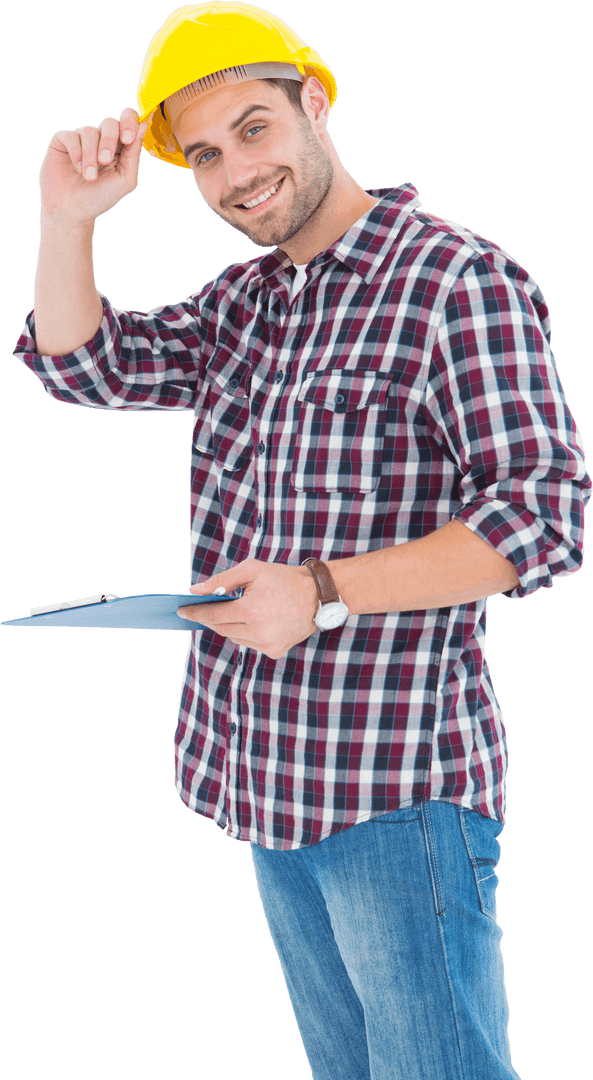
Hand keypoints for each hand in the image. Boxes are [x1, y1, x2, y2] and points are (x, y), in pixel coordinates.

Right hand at [38, 107, 152, 223]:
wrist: (72, 211)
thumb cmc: (100, 197)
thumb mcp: (124, 179)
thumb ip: (134, 153)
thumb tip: (144, 124)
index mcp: (120, 146)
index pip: (128, 121)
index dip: (129, 123)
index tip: (128, 139)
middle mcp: (102, 139)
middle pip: (110, 123)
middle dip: (109, 141)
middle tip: (105, 161)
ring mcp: (82, 138)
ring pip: (90, 131)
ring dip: (91, 156)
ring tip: (89, 177)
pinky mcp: (63, 140)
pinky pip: (72, 136)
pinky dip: (77, 153)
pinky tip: (77, 169)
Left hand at [178, 559, 319, 658]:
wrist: (319, 595)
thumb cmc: (284, 578)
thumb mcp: (252, 570)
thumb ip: (221, 581)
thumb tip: (195, 591)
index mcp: (250, 611)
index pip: (212, 615)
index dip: (194, 613)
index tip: (181, 611)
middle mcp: (258, 632)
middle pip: (221, 628)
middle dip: (213, 617)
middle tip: (208, 606)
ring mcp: (267, 645)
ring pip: (235, 637)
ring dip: (231, 625)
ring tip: (242, 609)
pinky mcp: (275, 652)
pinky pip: (250, 644)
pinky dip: (247, 633)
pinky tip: (258, 620)